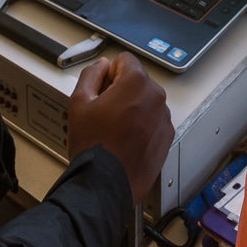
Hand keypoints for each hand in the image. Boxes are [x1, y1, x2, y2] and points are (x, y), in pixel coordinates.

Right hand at [67, 53, 172, 204]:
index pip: (125, 60)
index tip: (103, 90)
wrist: (104, 185)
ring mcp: (164, 118)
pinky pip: (154, 120)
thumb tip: (101, 65)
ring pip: (146, 101)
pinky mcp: (167, 137)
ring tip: (115, 130)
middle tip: (105, 113)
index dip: (110, 73)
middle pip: (137, 81)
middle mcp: (156, 97)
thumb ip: (91, 75)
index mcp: (136, 83)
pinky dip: (143, 125)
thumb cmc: (92, 146)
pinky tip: (126, 140)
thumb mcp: (79, 102)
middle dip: (122, 91)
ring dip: (134, 108)